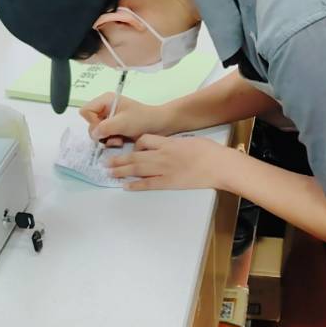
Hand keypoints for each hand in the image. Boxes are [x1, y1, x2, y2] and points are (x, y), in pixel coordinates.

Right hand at [80, 93, 170, 147]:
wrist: (160, 125)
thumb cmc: (143, 119)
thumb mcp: (123, 122)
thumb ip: (106, 127)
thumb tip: (94, 134)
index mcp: (106, 100)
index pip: (86, 111)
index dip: (92, 121)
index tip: (104, 127)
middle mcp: (105, 108)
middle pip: (90, 123)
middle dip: (101, 133)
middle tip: (114, 136)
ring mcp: (110, 119)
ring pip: (97, 132)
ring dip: (107, 139)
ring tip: (119, 139)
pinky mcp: (114, 128)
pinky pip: (105, 137)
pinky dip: (112, 141)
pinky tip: (122, 141)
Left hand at [108, 134, 225, 190]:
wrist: (219, 165)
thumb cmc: (209, 151)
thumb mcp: (191, 140)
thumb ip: (177, 143)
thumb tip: (170, 147)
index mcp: (168, 142)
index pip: (144, 140)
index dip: (136, 145)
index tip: (132, 149)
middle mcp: (162, 155)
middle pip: (135, 157)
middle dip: (119, 160)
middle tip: (106, 163)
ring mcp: (164, 170)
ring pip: (137, 170)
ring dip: (121, 172)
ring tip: (110, 173)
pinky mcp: (169, 183)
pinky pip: (148, 184)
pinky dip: (135, 185)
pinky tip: (126, 186)